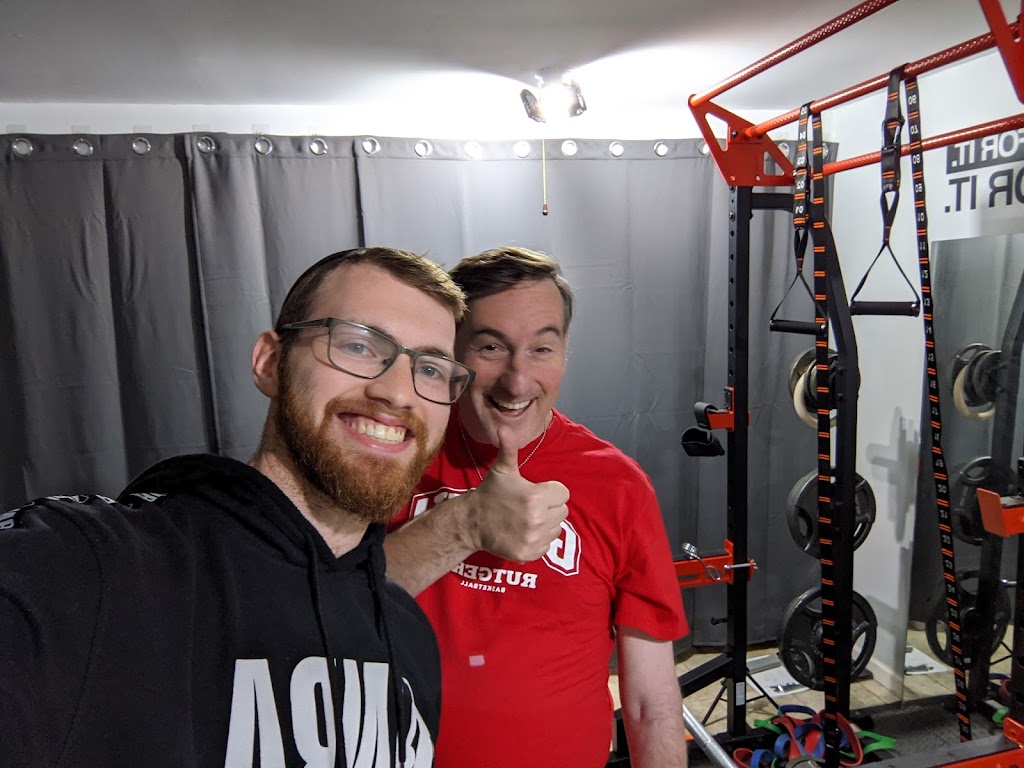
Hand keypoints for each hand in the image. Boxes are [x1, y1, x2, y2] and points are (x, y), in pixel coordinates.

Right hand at [465, 426, 569, 561]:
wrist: (472, 522)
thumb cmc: (491, 493)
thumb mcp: (502, 470)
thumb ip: (509, 449)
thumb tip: (504, 429)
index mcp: (536, 497)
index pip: (563, 494)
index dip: (550, 491)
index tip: (536, 492)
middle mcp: (538, 520)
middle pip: (562, 511)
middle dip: (550, 507)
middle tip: (531, 505)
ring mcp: (534, 539)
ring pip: (556, 529)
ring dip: (546, 524)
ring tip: (527, 519)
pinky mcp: (529, 553)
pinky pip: (547, 545)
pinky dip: (539, 540)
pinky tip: (524, 533)